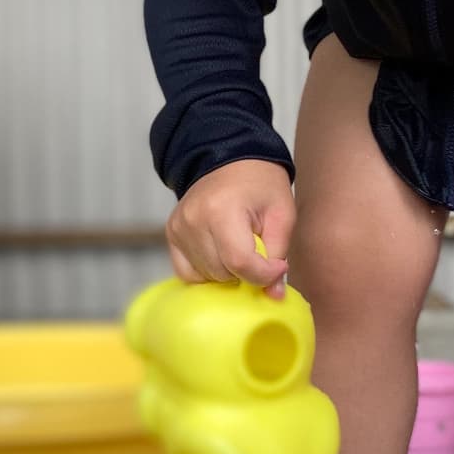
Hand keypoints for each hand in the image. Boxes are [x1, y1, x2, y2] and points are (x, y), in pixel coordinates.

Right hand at [165, 158, 294, 295]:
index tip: (278, 267)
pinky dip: (207, 271)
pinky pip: (188, 272)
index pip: (240, 262)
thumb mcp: (282, 213)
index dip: (264, 274)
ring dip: (228, 272)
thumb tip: (273, 296)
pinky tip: (220, 255)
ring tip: (238, 247)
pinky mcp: (172, 233)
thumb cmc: (260, 184)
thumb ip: (279, 253)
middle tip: (258, 249)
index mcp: (221, 210)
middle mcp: (193, 220)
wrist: (228, 158)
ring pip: (206, 276)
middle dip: (246, 271)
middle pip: (222, 273)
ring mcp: (178, 228)